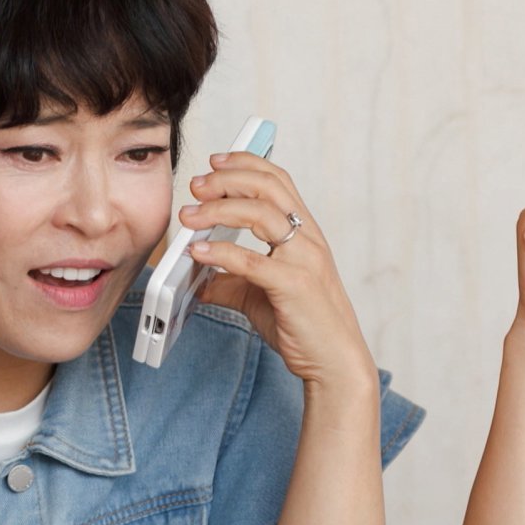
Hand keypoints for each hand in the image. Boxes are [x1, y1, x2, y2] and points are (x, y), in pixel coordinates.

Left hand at [179, 152, 373, 388]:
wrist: (335, 362)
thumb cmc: (305, 326)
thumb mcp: (259, 296)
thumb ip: (230, 281)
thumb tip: (196, 278)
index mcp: (304, 233)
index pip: (277, 181)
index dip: (246, 164)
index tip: (215, 162)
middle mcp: (307, 239)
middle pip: (266, 187)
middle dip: (226, 180)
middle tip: (196, 186)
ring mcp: (304, 260)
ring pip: (259, 213)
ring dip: (217, 209)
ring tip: (188, 216)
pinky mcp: (294, 286)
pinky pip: (251, 261)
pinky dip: (219, 252)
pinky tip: (197, 252)